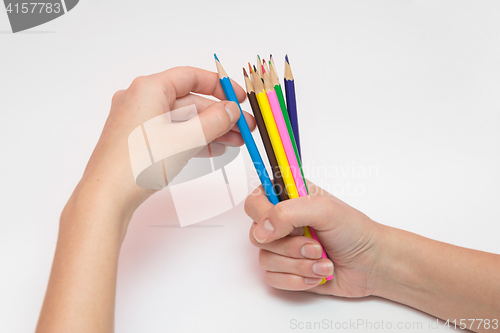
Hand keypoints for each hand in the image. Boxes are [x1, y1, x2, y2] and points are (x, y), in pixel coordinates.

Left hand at [76, 66, 254, 212]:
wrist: (107, 197)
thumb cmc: (136, 165)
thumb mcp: (185, 139)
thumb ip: (214, 121)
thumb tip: (230, 110)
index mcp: (148, 88)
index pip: (191, 76)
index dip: (220, 86)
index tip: (239, 97)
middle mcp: (140, 99)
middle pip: (189, 100)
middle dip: (219, 115)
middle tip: (243, 126)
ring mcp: (138, 121)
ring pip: (182, 119)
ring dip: (210, 129)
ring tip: (235, 141)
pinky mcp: (139, 140)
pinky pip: (172, 132)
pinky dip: (193, 139)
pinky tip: (213, 148)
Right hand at [244, 180, 383, 296]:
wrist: (371, 264)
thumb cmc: (354, 231)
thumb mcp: (323, 209)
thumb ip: (287, 213)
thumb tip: (261, 231)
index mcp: (288, 198)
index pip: (254, 202)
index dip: (264, 217)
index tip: (287, 226)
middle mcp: (282, 222)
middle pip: (256, 235)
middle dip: (288, 245)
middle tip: (314, 244)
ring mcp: (283, 247)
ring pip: (265, 259)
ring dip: (298, 264)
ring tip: (322, 259)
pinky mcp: (287, 270)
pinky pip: (273, 279)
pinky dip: (297, 279)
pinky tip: (316, 274)